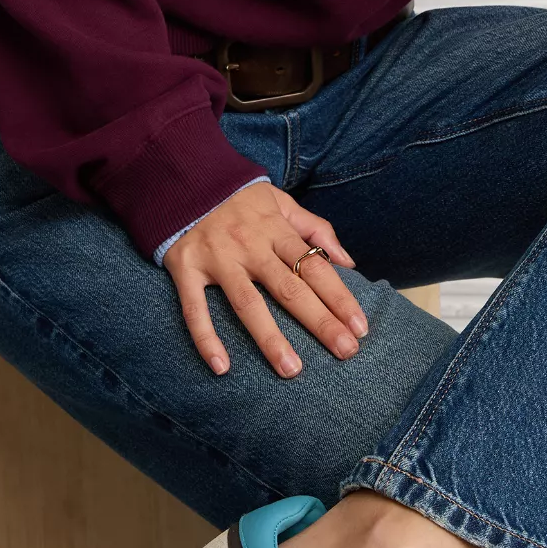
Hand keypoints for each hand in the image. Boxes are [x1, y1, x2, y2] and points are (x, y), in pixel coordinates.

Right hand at [162, 179, 367, 377]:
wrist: (186, 177)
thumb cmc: (240, 197)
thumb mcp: (281, 201)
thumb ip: (315, 228)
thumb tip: (347, 261)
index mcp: (276, 229)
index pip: (315, 266)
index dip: (339, 296)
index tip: (360, 325)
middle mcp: (250, 246)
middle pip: (290, 289)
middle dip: (320, 322)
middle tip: (346, 351)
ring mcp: (218, 259)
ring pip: (248, 304)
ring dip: (270, 339)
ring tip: (292, 370)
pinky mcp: (186, 269)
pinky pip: (195, 308)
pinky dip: (206, 338)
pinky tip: (221, 366)